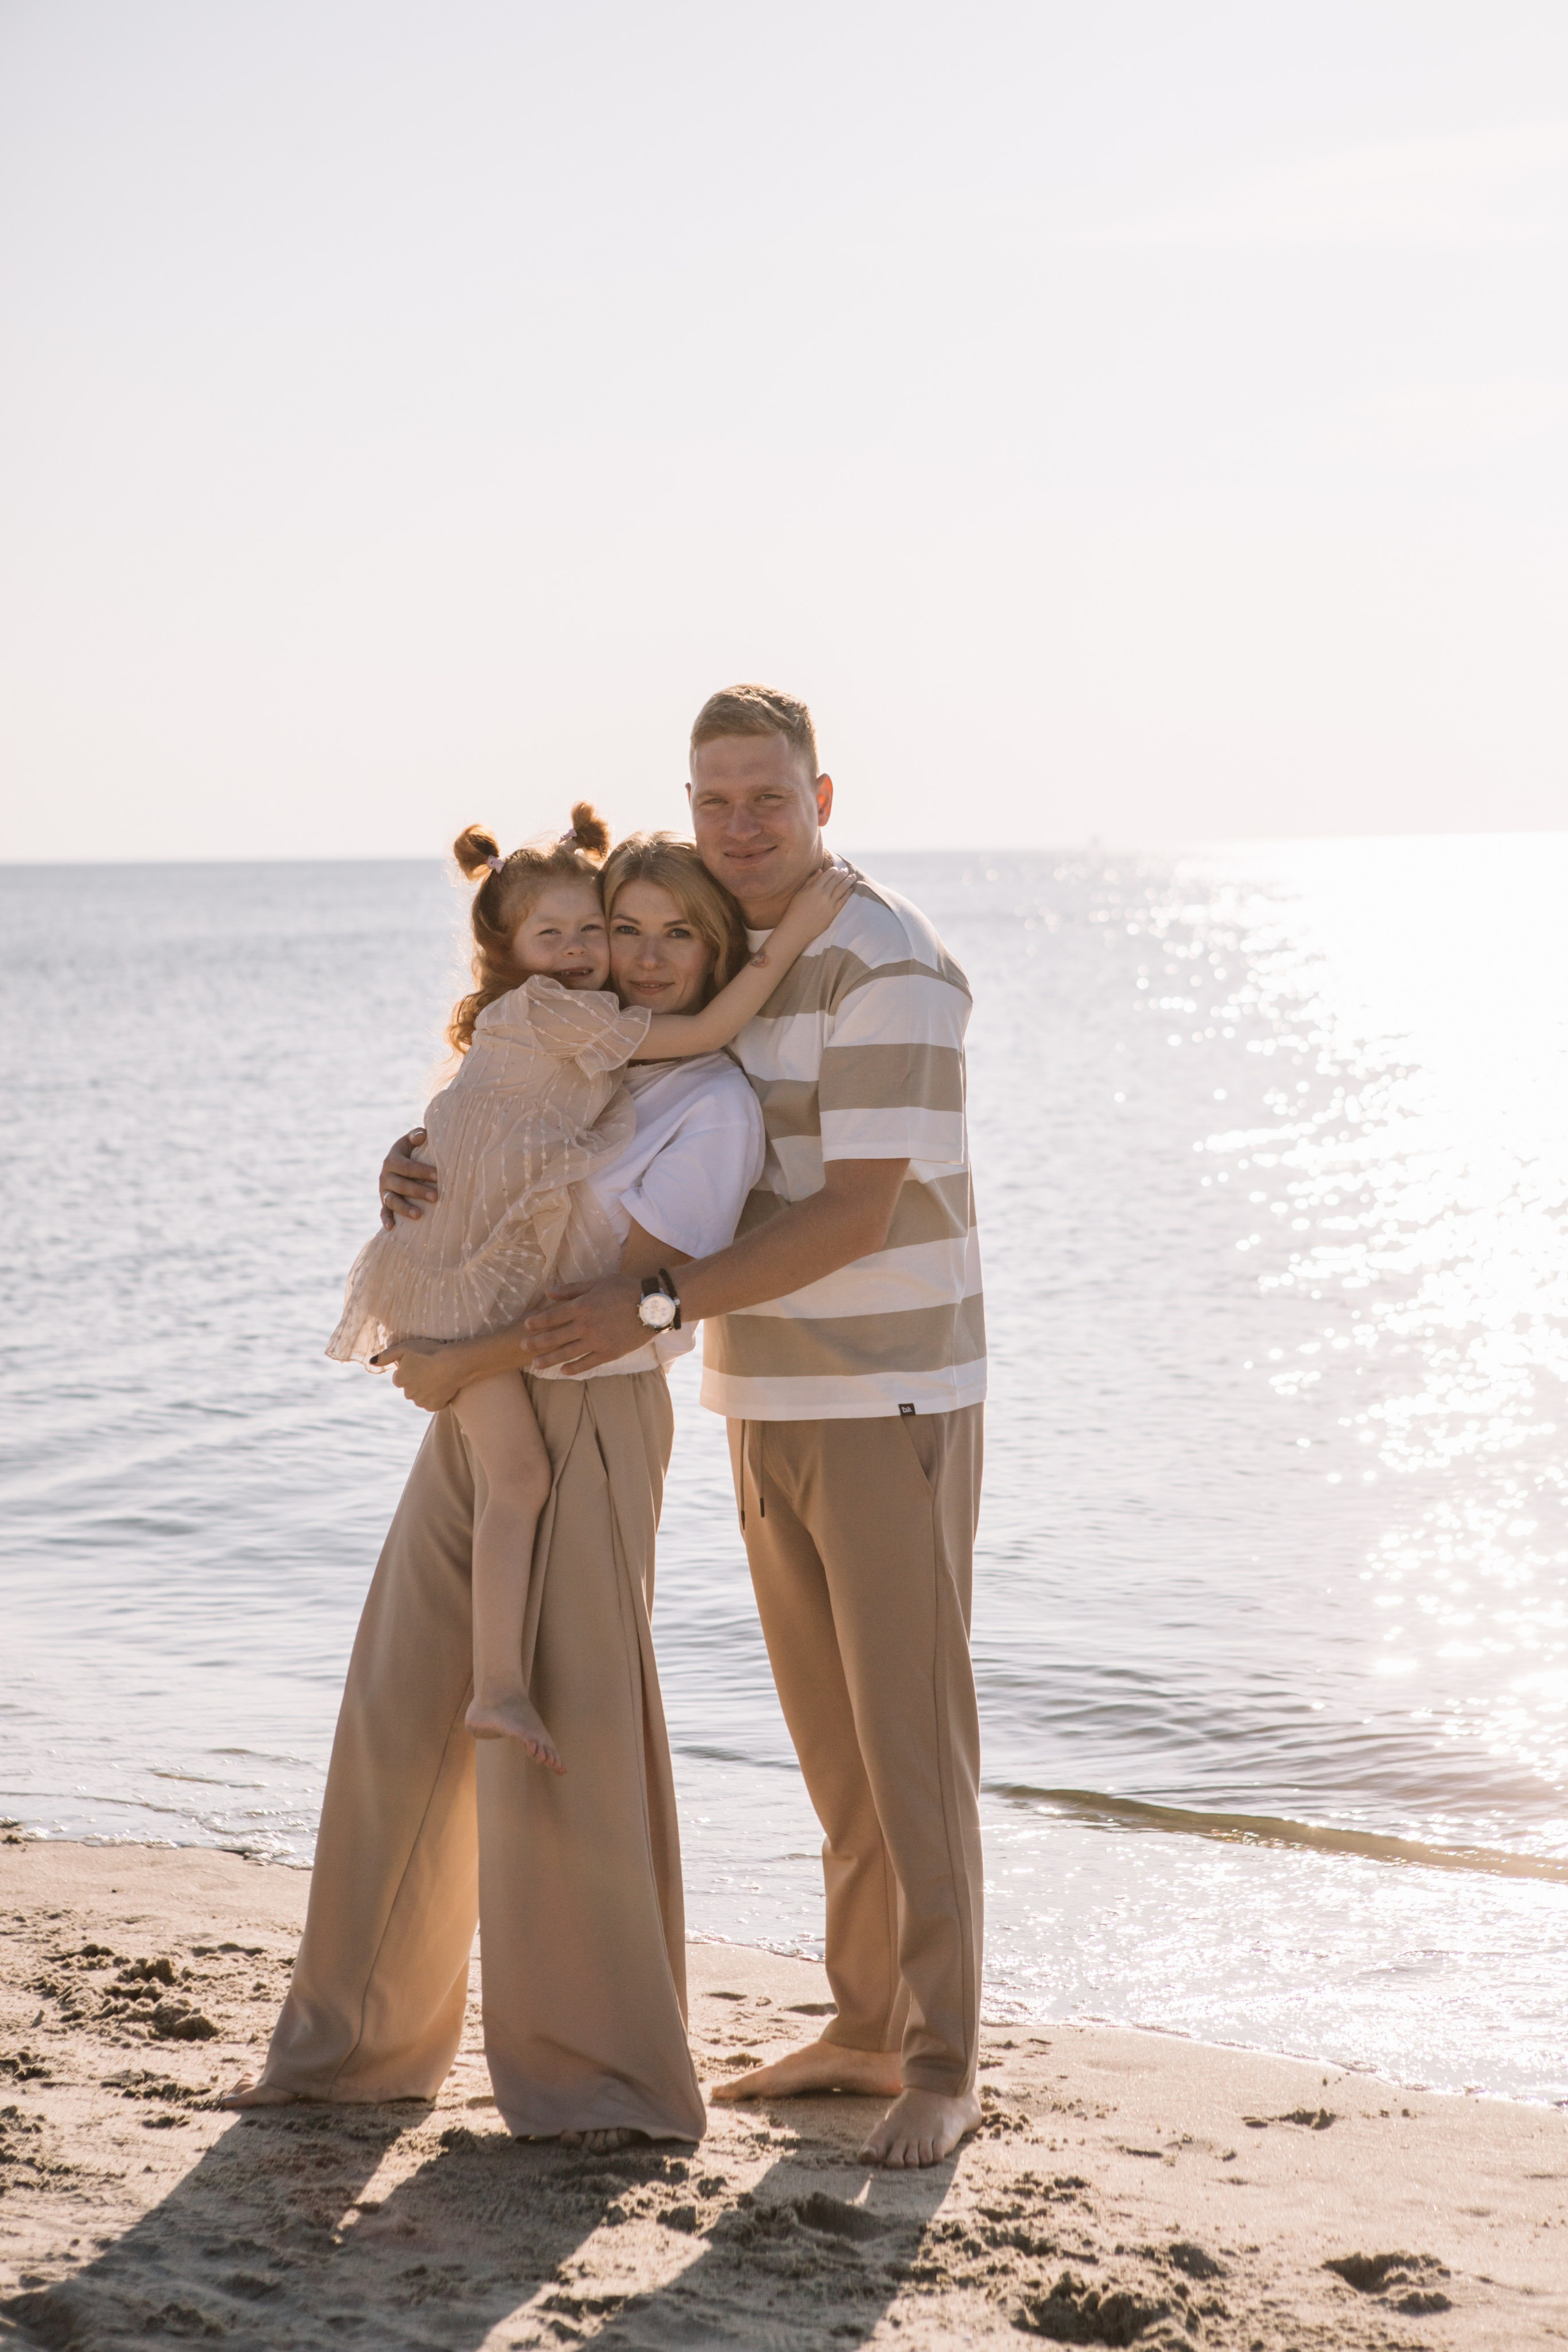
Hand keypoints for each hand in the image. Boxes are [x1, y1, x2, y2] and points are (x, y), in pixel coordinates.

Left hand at [370, 1336, 471, 1411]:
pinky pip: (432, 1404)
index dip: (408, 1371)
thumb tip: (371, 1362)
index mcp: (400, 1380)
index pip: (399, 1379)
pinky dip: (436, 1398)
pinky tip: (442, 1387)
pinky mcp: (434, 1406)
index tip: (419, 1364)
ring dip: (425, 1390)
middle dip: (416, 1381)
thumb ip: (386, 1355)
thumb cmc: (430, 1352)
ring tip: (437, 1377)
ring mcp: (421, 1401)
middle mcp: (408, 1394)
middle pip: (409, 1389)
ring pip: (420, 1397)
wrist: (454, 1363)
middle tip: (429, 1369)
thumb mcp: (406, 1347)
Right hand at [379, 1128, 437, 1227]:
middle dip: (418, 1191)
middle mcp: (385, 1175)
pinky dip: (386, 1219)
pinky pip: (383, 1212)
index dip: (423, 1172)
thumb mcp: (411, 1141)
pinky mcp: (384, 1202)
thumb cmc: (413, 1151)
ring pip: (392, 1200)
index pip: (407, 1167)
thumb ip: (416, 1136)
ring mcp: (384, 1190)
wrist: (401, 1163)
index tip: (439, 1176)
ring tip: (419, 1215)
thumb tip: (422, 1135)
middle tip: (436, 1196)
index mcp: (392, 1159)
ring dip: (404, 1208)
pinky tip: (392, 1228)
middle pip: (401, 1185)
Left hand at [522, 1274, 645, 1373]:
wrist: (652, 1306)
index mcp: (582, 1307)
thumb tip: (548, 1292)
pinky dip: (574, 1369)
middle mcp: (585, 1326)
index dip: (537, 1322)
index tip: (526, 1326)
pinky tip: (563, 1371)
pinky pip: (587, 1363)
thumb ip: (571, 1289)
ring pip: (567, 1353)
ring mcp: (597, 1341)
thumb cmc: (624, 1290)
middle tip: (524, 1347)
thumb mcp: (597, 1283)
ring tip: (536, 1365)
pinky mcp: (609, 1353)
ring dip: (549, 1359)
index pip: (552, 1317)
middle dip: (537, 1343)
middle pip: (554, 1337)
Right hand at [757, 860, 854, 960]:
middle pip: (836, 880)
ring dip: (848, 881)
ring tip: (853, 877)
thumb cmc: (795, 910)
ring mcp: (829, 904)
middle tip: (846, 871)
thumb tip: (820, 870)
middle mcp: (823, 895)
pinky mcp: (833, 913)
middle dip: (842, 874)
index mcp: (814, 888)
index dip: (833, 870)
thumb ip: (810, 880)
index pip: (827, 875)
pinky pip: (843, 901)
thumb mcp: (800, 893)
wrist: (797, 928)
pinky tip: (852, 889)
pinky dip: (848, 893)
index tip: (836, 869)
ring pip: (842, 889)